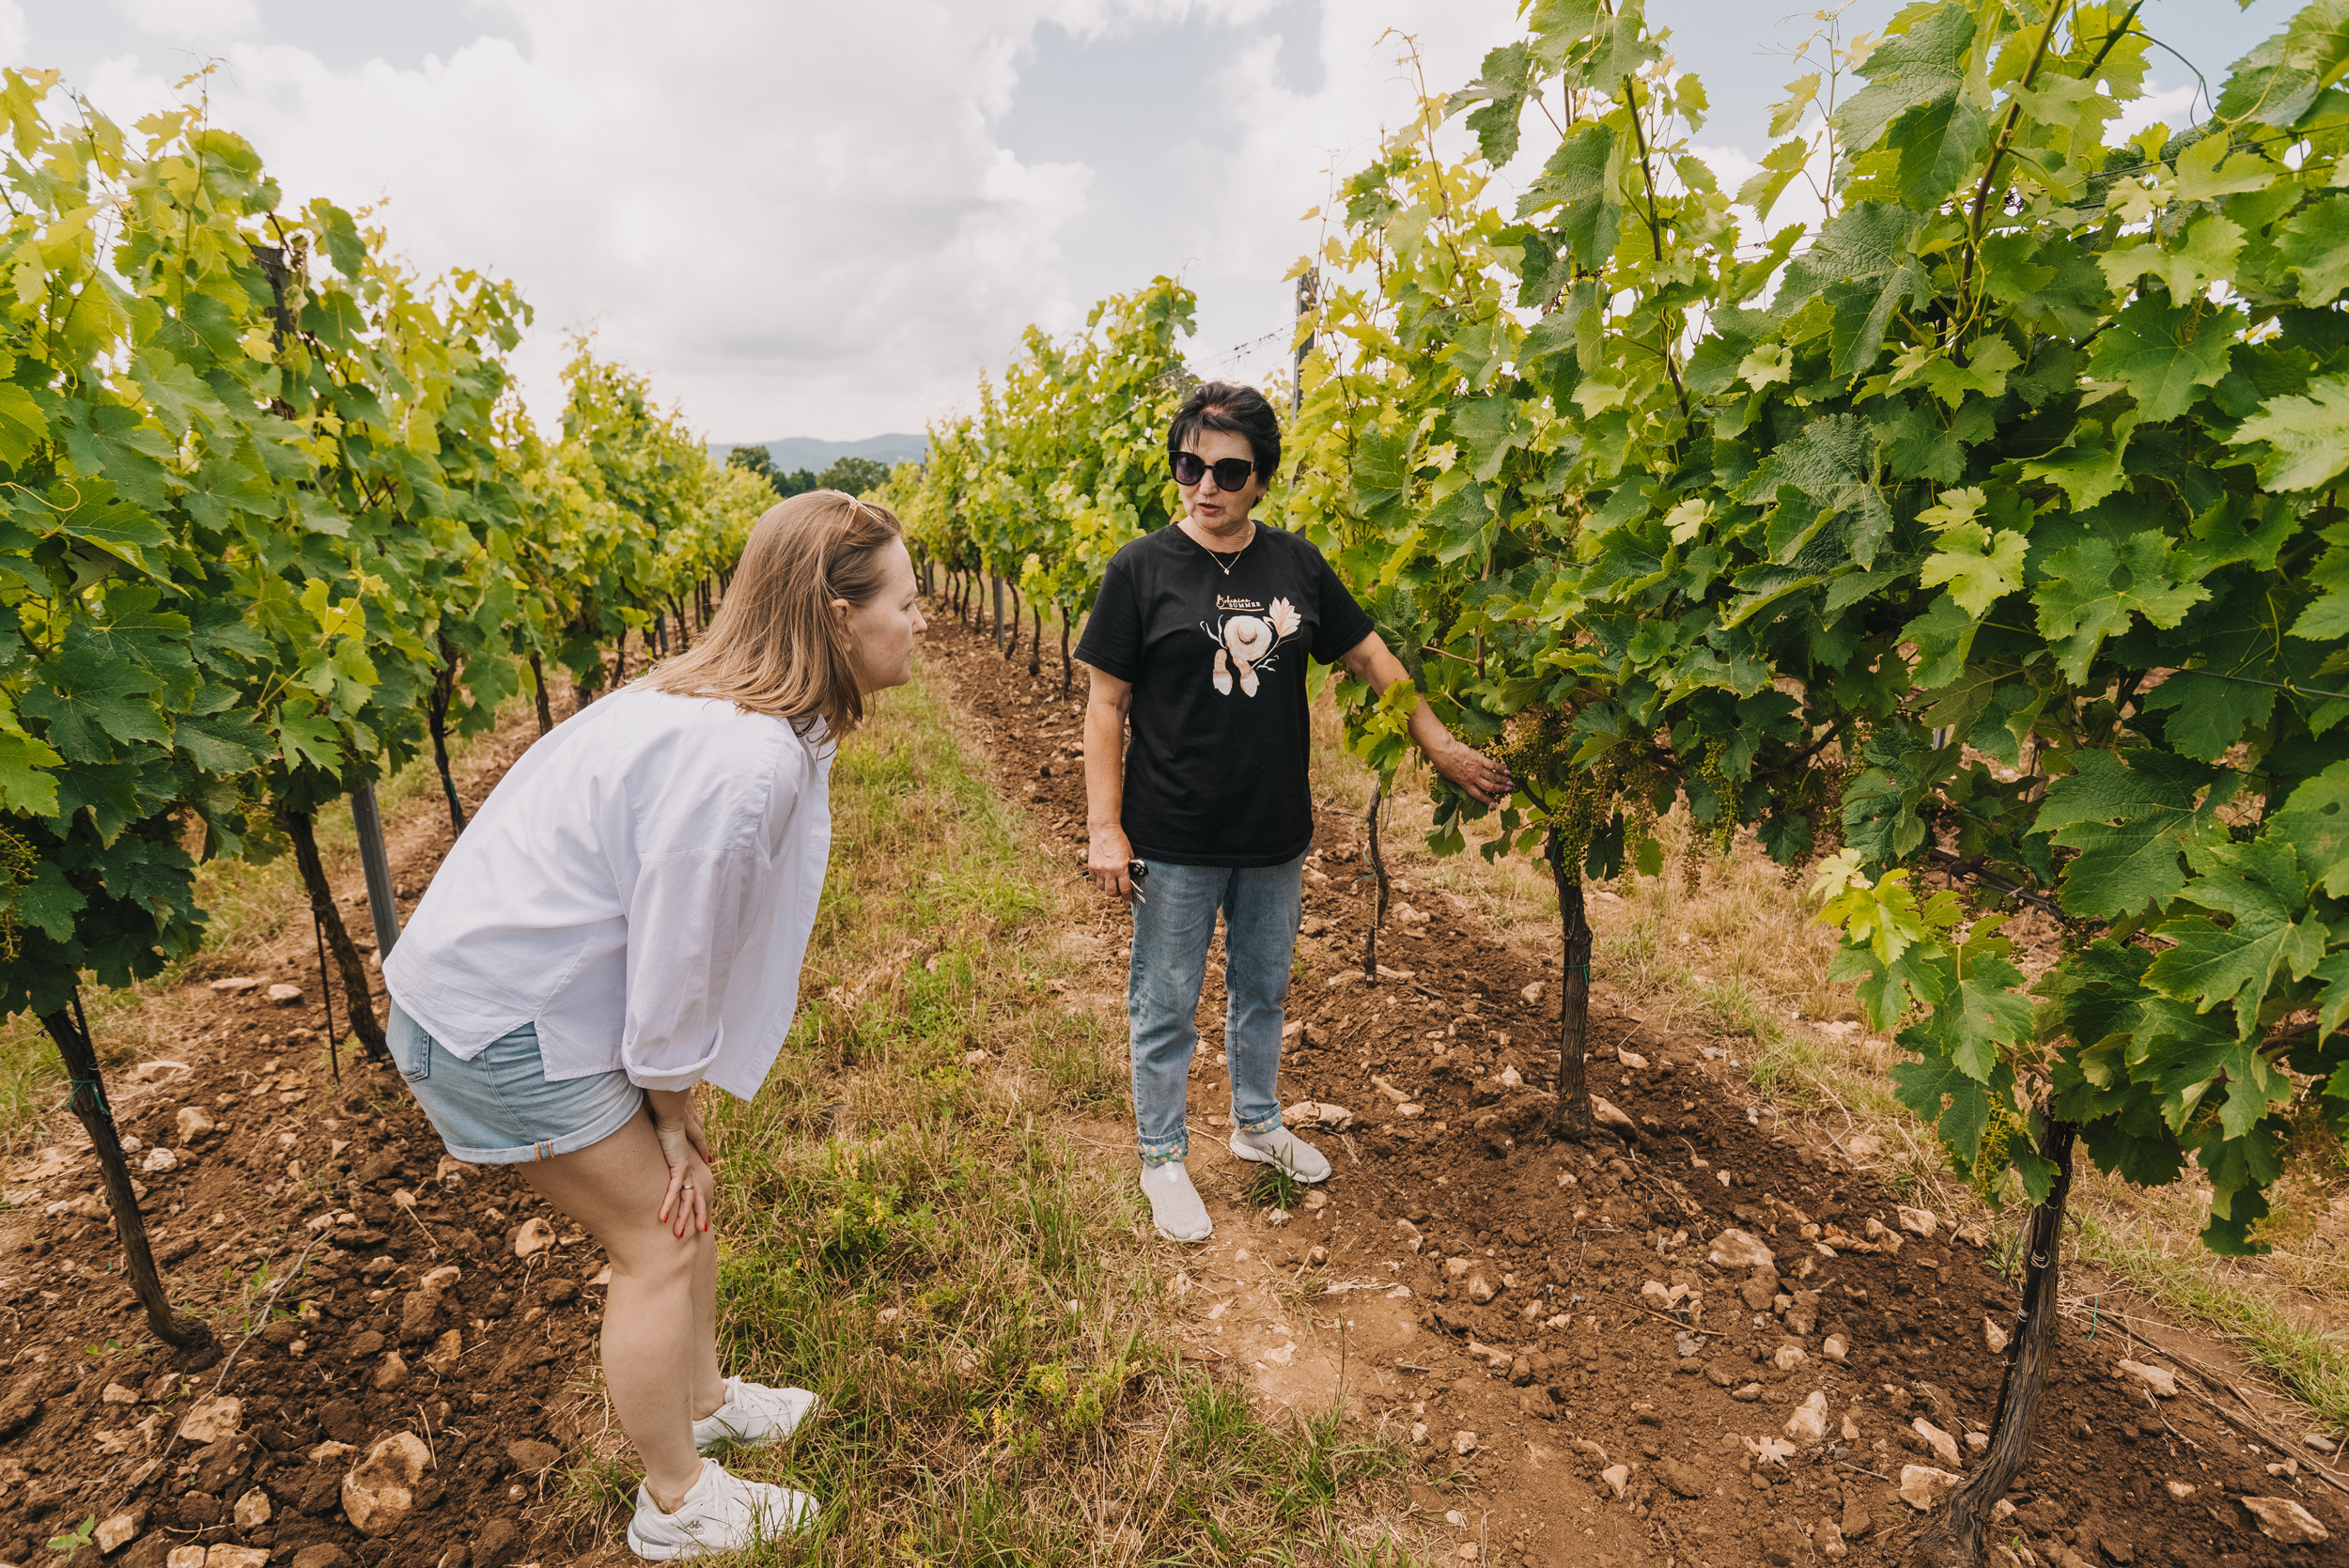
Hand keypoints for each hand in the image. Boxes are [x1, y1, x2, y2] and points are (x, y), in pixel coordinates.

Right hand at [650, 1092, 715, 1236]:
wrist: (672, 1110)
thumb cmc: (665, 1120)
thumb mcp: (661, 1139)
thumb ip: (660, 1146)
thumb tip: (656, 1145)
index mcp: (685, 1165)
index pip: (692, 1187)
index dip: (697, 1201)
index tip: (698, 1214)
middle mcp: (688, 1169)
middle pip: (695, 1197)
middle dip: (696, 1216)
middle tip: (701, 1231)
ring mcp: (684, 1169)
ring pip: (686, 1199)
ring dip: (681, 1218)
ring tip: (677, 1235)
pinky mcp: (677, 1166)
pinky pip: (673, 1190)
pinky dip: (668, 1204)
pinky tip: (663, 1217)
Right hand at [1088, 825, 1137, 902]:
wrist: (1104, 830)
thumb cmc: (1119, 840)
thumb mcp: (1129, 854)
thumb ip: (1129, 867)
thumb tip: (1131, 878)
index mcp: (1121, 868)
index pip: (1124, 889)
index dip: (1127, 897)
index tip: (1128, 901)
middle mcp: (1109, 871)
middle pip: (1111, 892)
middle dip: (1117, 894)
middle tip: (1120, 891)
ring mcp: (1099, 869)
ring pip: (1102, 888)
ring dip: (1107, 887)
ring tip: (1111, 881)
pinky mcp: (1091, 866)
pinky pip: (1094, 880)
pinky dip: (1099, 880)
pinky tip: (1103, 875)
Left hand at [1435, 742, 1513, 806]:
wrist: (1444, 751)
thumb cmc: (1443, 763)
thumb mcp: (1448, 777)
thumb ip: (1457, 781)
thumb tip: (1460, 783)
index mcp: (1465, 784)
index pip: (1478, 795)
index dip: (1487, 800)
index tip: (1494, 805)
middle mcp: (1473, 778)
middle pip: (1489, 786)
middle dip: (1500, 789)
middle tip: (1508, 790)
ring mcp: (1477, 768)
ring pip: (1493, 777)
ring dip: (1503, 780)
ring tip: (1511, 782)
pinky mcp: (1480, 759)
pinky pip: (1493, 765)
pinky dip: (1501, 768)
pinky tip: (1508, 771)